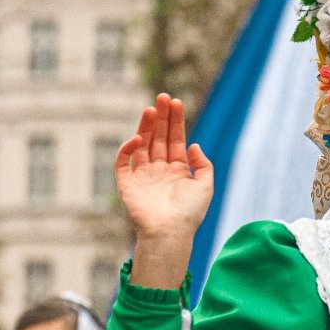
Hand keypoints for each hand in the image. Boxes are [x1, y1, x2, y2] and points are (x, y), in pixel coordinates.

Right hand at [117, 94, 212, 287]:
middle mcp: (159, 171)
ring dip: (145, 126)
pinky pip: (123, 162)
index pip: (174, 139)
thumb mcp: (206, 186)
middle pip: (158, 137)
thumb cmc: (189, 214)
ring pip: (141, 145)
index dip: (175, 121)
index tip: (176, 102)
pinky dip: (127, 149)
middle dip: (160, 117)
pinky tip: (137, 138)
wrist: (170, 233)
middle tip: (162, 97)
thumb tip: (193, 144)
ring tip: (151, 108)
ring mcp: (142, 176)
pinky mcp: (127, 184)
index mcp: (177, 171)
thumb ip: (203, 165)